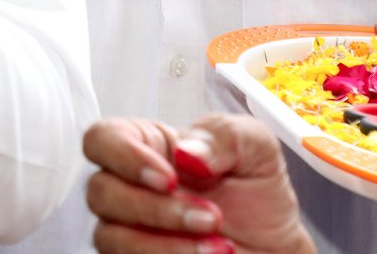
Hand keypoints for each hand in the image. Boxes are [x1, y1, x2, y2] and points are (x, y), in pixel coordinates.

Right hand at [85, 114, 315, 253]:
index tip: (168, 178)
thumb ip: (223, 134)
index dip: (123, 156)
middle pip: (99, 191)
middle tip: (210, 217)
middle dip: (156, 209)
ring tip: (218, 248)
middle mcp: (128, 187)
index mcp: (147, 147)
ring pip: (109, 237)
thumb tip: (186, 153)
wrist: (277, 249)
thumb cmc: (258, 196)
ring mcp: (128, 231)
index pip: (101, 139)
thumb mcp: (255, 149)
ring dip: (164, 245)